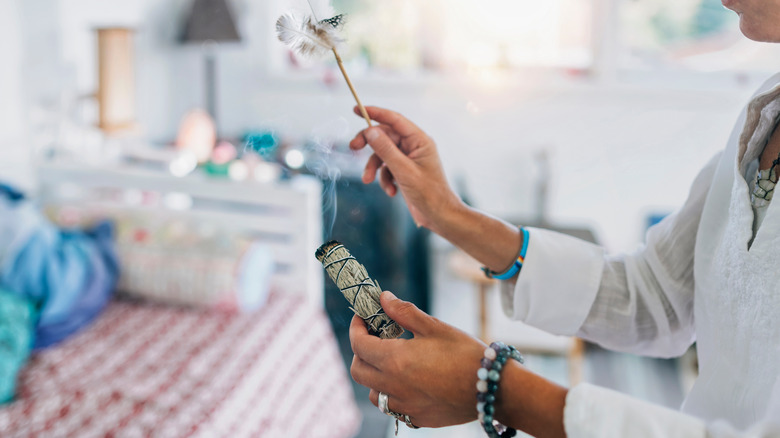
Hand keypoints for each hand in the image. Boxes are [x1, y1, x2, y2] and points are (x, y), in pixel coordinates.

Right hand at [349, 106, 462, 229]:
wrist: (439, 216)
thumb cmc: (429, 194)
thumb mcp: (403, 171)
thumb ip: (386, 150)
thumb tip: (370, 131)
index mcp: (419, 140)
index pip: (394, 120)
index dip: (375, 113)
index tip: (357, 109)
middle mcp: (414, 147)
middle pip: (385, 137)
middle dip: (369, 145)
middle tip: (353, 147)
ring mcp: (409, 159)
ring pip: (382, 155)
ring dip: (374, 168)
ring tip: (368, 180)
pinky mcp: (404, 172)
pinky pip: (386, 169)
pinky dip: (384, 180)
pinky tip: (391, 192)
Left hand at [349, 291, 486, 427]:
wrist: (494, 388)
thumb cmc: (466, 353)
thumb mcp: (434, 326)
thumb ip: (404, 313)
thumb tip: (383, 298)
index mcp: (395, 360)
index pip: (359, 345)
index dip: (356, 328)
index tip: (362, 318)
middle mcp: (394, 386)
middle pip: (358, 371)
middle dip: (360, 351)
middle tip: (375, 338)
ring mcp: (405, 406)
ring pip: (373, 393)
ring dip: (374, 376)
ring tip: (392, 361)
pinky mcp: (417, 418)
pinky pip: (392, 408)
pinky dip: (392, 394)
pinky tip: (409, 381)